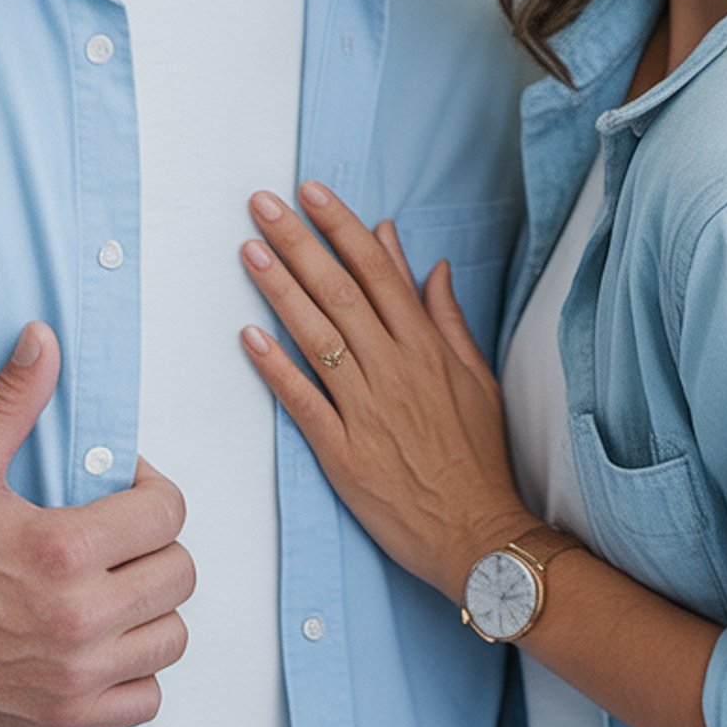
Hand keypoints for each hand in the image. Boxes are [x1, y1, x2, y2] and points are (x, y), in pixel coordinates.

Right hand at [0, 322, 193, 726]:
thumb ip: (12, 401)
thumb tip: (42, 337)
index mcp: (63, 550)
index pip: (168, 512)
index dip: (152, 492)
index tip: (123, 492)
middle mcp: (80, 617)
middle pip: (180, 572)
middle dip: (156, 546)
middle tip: (119, 540)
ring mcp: (77, 676)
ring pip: (172, 635)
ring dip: (151, 608)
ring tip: (114, 587)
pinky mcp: (67, 719)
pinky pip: (147, 698)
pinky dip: (136, 671)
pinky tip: (105, 642)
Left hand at [239, 183, 534, 600]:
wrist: (478, 533)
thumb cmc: (477, 456)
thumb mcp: (477, 377)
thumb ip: (447, 318)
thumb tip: (428, 265)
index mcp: (426, 347)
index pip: (378, 271)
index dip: (342, 228)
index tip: (312, 193)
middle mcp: (395, 369)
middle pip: (340, 291)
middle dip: (299, 242)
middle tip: (263, 204)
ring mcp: (367, 410)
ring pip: (318, 336)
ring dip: (281, 290)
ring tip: (249, 250)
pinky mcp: (343, 452)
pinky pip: (305, 401)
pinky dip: (277, 368)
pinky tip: (249, 337)